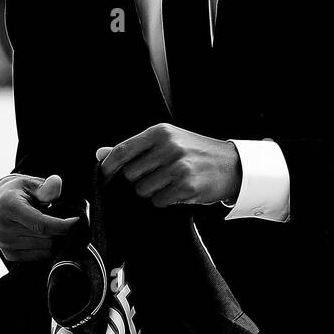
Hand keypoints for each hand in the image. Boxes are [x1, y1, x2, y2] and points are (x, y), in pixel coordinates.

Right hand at [0, 173, 80, 261]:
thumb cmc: (19, 193)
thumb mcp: (32, 184)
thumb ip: (46, 187)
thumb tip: (56, 183)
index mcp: (9, 207)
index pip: (41, 224)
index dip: (62, 225)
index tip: (76, 220)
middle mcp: (3, 227)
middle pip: (46, 237)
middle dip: (58, 229)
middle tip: (57, 218)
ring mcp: (4, 243)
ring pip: (46, 248)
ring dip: (52, 238)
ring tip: (46, 225)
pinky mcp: (8, 254)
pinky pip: (40, 256)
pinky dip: (46, 247)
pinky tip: (40, 235)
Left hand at [97, 123, 240, 208]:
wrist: (232, 165)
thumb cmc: (197, 153)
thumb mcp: (168, 142)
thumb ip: (135, 148)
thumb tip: (101, 154)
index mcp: (161, 132)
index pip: (122, 150)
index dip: (108, 166)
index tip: (105, 176)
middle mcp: (169, 146)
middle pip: (130, 174)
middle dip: (139, 180)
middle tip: (157, 176)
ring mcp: (178, 166)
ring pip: (142, 190)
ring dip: (153, 192)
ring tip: (170, 183)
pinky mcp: (186, 186)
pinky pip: (159, 201)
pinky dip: (165, 200)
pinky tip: (179, 191)